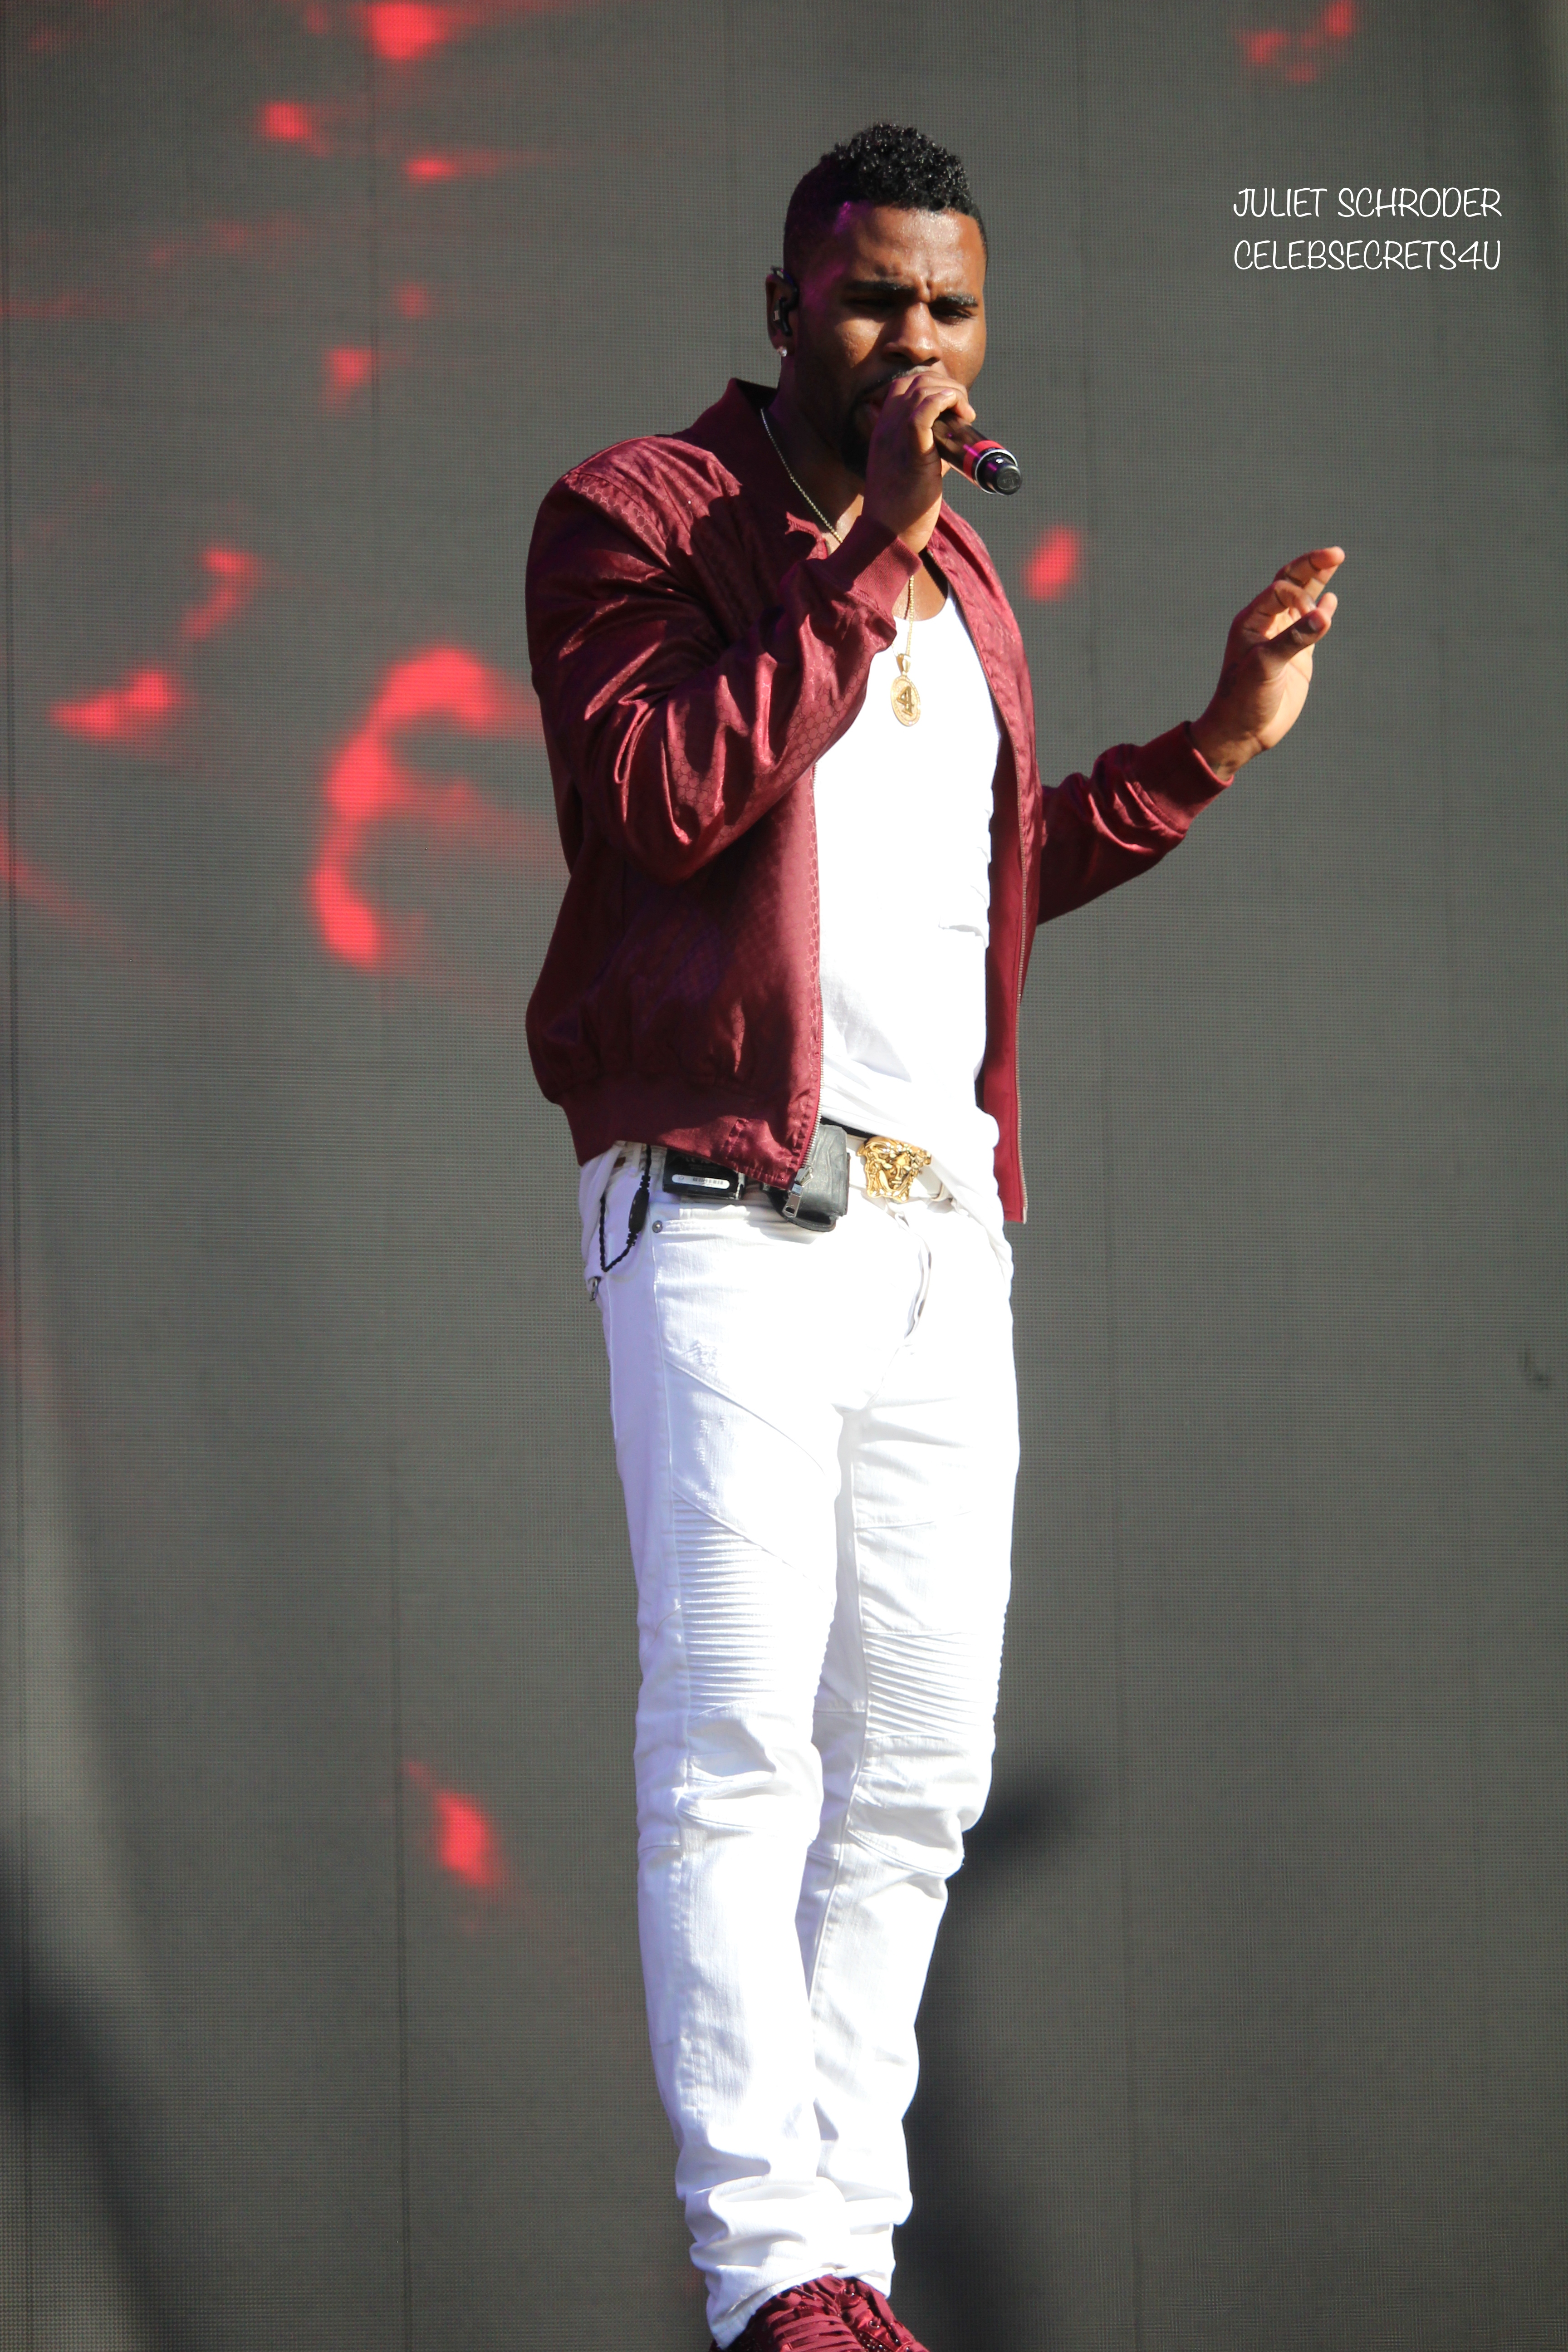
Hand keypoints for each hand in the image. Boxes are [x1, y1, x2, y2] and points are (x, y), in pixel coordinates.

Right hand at [861, 368, 974, 555]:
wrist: (888, 536)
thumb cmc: (903, 509)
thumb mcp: (915, 468)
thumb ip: (931, 448)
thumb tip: (956, 437)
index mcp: (883, 429)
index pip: (903, 385)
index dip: (932, 385)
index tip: (952, 406)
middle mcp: (886, 427)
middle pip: (916, 381)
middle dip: (947, 386)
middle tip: (964, 411)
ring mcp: (895, 437)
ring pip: (922, 389)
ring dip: (952, 393)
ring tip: (966, 415)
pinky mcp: (911, 451)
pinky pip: (924, 411)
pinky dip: (945, 401)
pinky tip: (960, 413)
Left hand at [1190, 547, 1343, 780]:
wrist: (1243, 733)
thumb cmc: (1244, 700)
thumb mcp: (1265, 667)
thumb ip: (1293, 639)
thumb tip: (1323, 614)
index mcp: (1251, 621)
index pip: (1280, 590)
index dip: (1299, 594)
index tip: (1311, 618)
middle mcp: (1267, 625)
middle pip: (1290, 583)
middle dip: (1311, 566)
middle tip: (1336, 553)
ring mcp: (1283, 639)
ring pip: (1303, 601)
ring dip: (1318, 581)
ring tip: (1335, 559)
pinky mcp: (1297, 656)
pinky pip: (1310, 626)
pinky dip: (1322, 610)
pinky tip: (1330, 598)